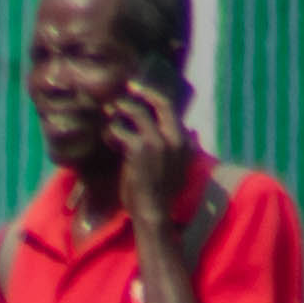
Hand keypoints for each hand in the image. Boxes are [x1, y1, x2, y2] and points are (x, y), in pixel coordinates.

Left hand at [105, 78, 192, 220]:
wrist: (153, 212)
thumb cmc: (163, 191)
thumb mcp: (181, 168)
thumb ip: (188, 148)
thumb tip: (194, 131)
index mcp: (185, 141)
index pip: (170, 107)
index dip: (152, 96)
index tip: (138, 90)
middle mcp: (175, 137)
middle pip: (158, 102)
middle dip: (139, 94)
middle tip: (122, 93)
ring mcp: (157, 141)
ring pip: (136, 112)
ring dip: (120, 110)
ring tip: (109, 113)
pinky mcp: (139, 148)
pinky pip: (120, 129)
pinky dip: (112, 131)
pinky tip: (109, 139)